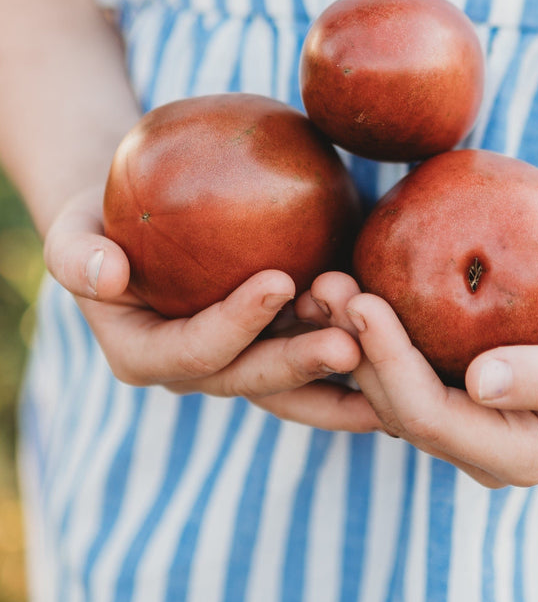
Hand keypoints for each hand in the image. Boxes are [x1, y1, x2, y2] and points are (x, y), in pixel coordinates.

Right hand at [43, 188, 380, 431]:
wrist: (140, 224)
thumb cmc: (101, 223)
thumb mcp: (72, 233)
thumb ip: (77, 256)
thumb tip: (104, 276)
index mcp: (150, 357)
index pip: (195, 350)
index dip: (235, 323)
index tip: (278, 280)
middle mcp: (203, 371)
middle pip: (256, 378)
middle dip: (302, 363)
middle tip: (351, 344)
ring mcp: (245, 359)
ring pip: (299, 377)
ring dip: (343, 365)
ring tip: (388, 345)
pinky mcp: (279, 337)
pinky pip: (320, 347)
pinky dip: (358, 347)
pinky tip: (401, 339)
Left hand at [306, 272, 537, 487]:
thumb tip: (483, 384)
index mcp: (510, 457)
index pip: (429, 416)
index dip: (390, 362)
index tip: (363, 301)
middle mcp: (474, 448)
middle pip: (394, 402)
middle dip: (357, 346)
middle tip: (326, 283)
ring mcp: (460, 421)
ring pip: (387, 383)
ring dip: (352, 335)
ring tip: (324, 281)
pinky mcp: (452, 389)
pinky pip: (401, 360)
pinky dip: (373, 327)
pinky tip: (351, 282)